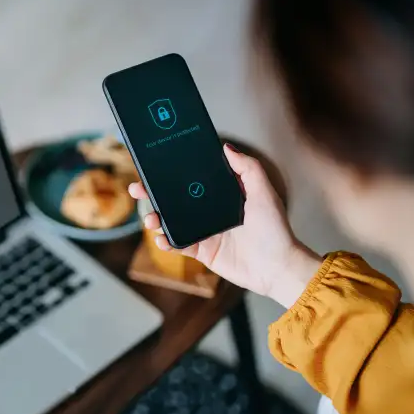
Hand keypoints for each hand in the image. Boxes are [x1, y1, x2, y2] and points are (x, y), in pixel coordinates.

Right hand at [130, 144, 321, 307]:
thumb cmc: (274, 229)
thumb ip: (247, 168)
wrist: (276, 266)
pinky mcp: (201, 252)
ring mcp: (203, 232)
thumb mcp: (263, 191)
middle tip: (137, 188)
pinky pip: (177, 244)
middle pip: (173, 200)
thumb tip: (226, 147)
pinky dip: (165, 242)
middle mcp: (208, 212)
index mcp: (220, 196)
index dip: (171, 174)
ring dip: (154, 218)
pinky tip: (161, 238)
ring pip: (170, 222)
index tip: (154, 165)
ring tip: (150, 218)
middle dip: (152, 194)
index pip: (190, 181)